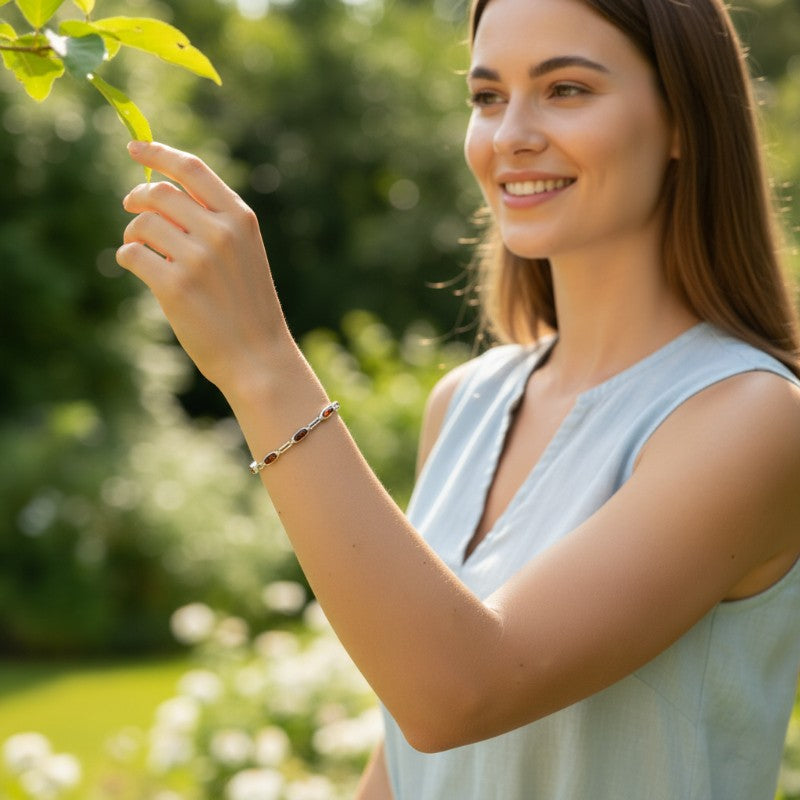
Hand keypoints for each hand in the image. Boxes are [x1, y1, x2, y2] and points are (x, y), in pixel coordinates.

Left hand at [117, 141, 290, 394]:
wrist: (259, 358)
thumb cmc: (249, 308)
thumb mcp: (245, 255)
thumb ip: (214, 222)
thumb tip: (160, 192)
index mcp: (240, 220)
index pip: (192, 169)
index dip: (158, 153)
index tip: (135, 147)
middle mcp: (220, 233)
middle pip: (160, 192)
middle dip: (137, 197)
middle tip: (130, 207)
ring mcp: (197, 259)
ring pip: (142, 223)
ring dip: (132, 232)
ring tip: (140, 249)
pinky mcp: (174, 287)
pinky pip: (131, 254)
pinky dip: (128, 258)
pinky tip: (139, 269)